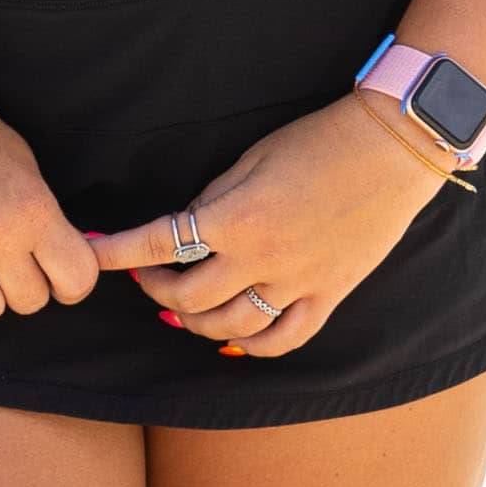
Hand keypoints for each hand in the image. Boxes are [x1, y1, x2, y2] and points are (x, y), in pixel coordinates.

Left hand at [90, 93, 451, 360]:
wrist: (392, 148)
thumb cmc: (319, 140)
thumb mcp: (253, 158)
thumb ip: (215, 200)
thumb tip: (187, 230)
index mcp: (237, 219)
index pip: (160, 244)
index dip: (119, 252)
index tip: (93, 254)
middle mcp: (262, 261)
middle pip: (189, 298)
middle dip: (154, 290)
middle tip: (144, 279)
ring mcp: (297, 284)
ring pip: (230, 328)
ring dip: (195, 323)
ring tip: (180, 312)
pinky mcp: (329, 295)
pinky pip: (283, 340)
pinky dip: (252, 346)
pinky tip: (234, 338)